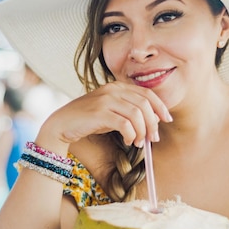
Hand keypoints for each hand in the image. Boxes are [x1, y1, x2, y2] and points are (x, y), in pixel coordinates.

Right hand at [43, 82, 171, 147]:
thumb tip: (152, 122)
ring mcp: (106, 100)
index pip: (146, 93)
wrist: (62, 124)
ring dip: (142, 131)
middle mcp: (112, 89)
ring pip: (137, 114)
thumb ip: (127, 110)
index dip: (160, 106)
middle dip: (153, 122)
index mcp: (117, 86)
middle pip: (145, 104)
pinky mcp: (100, 113)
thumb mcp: (110, 110)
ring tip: (139, 142)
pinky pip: (125, 124)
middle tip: (153, 138)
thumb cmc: (87, 120)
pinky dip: (132, 134)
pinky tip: (129, 141)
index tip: (167, 119)